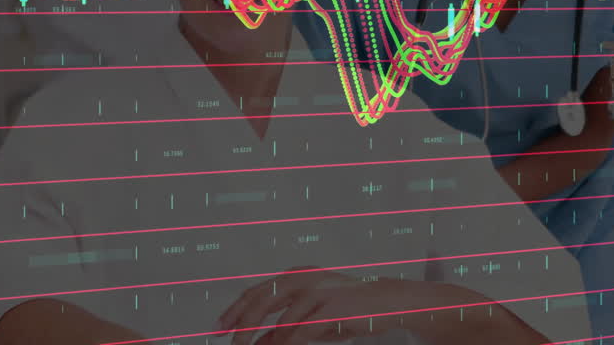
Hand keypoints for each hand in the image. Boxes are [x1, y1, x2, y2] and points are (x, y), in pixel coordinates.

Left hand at [219, 268, 470, 344]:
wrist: (394, 303)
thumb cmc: (354, 308)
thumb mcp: (316, 315)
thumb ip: (288, 325)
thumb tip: (260, 341)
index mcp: (299, 276)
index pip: (259, 290)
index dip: (236, 308)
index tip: (219, 327)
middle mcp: (307, 279)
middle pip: (264, 298)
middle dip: (241, 321)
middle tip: (228, 339)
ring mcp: (321, 293)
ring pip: (281, 319)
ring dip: (262, 339)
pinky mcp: (334, 310)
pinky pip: (303, 331)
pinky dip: (288, 343)